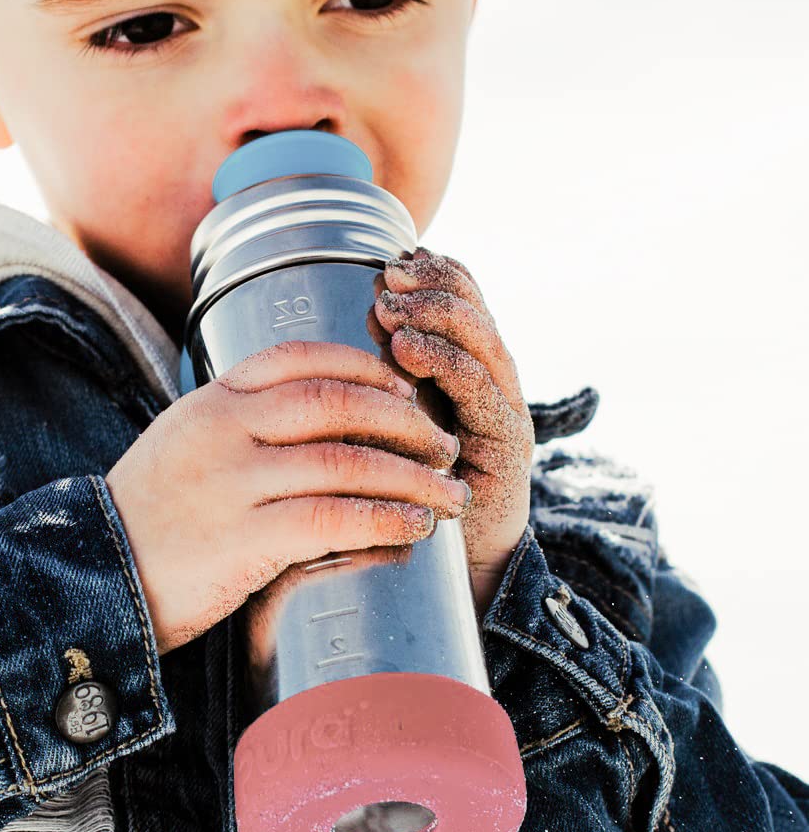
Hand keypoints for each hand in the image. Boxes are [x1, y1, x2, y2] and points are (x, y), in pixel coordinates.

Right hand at [105, 340, 469, 655]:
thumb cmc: (145, 518)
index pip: (299, 358)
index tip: (404, 388)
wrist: (90, 576)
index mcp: (210, 400)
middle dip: (405, 420)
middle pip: (337, 402)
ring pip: (346, 460)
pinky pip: (332, 518)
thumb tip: (306, 424)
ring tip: (448, 494)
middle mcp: (224, 429)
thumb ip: (235, 426)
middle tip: (442, 444)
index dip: (365, 368)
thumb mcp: (180, 445)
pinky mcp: (242, 539)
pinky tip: (412, 528)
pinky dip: (383, 518)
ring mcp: (233, 482)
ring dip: (411, 476)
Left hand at [373, 247, 533, 617]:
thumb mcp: (380, 429)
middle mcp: (489, 385)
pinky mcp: (508, 448)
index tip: (392, 257)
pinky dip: (446, 366)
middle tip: (392, 272)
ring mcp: (503, 414)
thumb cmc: (401, 496)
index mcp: (460, 373)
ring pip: (481, 346)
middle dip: (434, 287)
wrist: (451, 574)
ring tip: (396, 306)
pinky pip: (481, 394)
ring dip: (437, 317)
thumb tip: (323, 336)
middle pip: (472, 315)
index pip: (456, 305)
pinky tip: (411, 352)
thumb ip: (369, 386)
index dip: (430, 277)